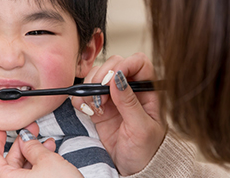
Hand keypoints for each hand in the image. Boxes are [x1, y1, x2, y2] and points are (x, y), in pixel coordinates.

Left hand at [0, 122, 82, 177]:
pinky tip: (49, 154)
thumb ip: (33, 147)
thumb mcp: (47, 161)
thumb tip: (25, 138)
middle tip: (31, 130)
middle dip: (22, 144)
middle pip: (9, 162)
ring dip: (33, 152)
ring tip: (47, 142)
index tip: (1, 129)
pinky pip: (31, 176)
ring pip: (22, 169)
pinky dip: (38, 164)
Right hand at [71, 53, 166, 174]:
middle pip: (115, 64)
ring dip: (91, 87)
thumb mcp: (141, 129)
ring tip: (95, 106)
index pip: (139, 63)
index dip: (126, 64)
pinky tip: (87, 110)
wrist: (133, 170)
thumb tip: (118, 78)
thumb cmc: (147, 151)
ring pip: (98, 75)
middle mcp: (131, 90)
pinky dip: (81, 98)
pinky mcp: (99, 107)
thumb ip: (130, 103)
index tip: (114, 78)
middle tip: (102, 96)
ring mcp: (114, 97)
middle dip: (104, 76)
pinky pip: (86, 93)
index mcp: (148, 91)